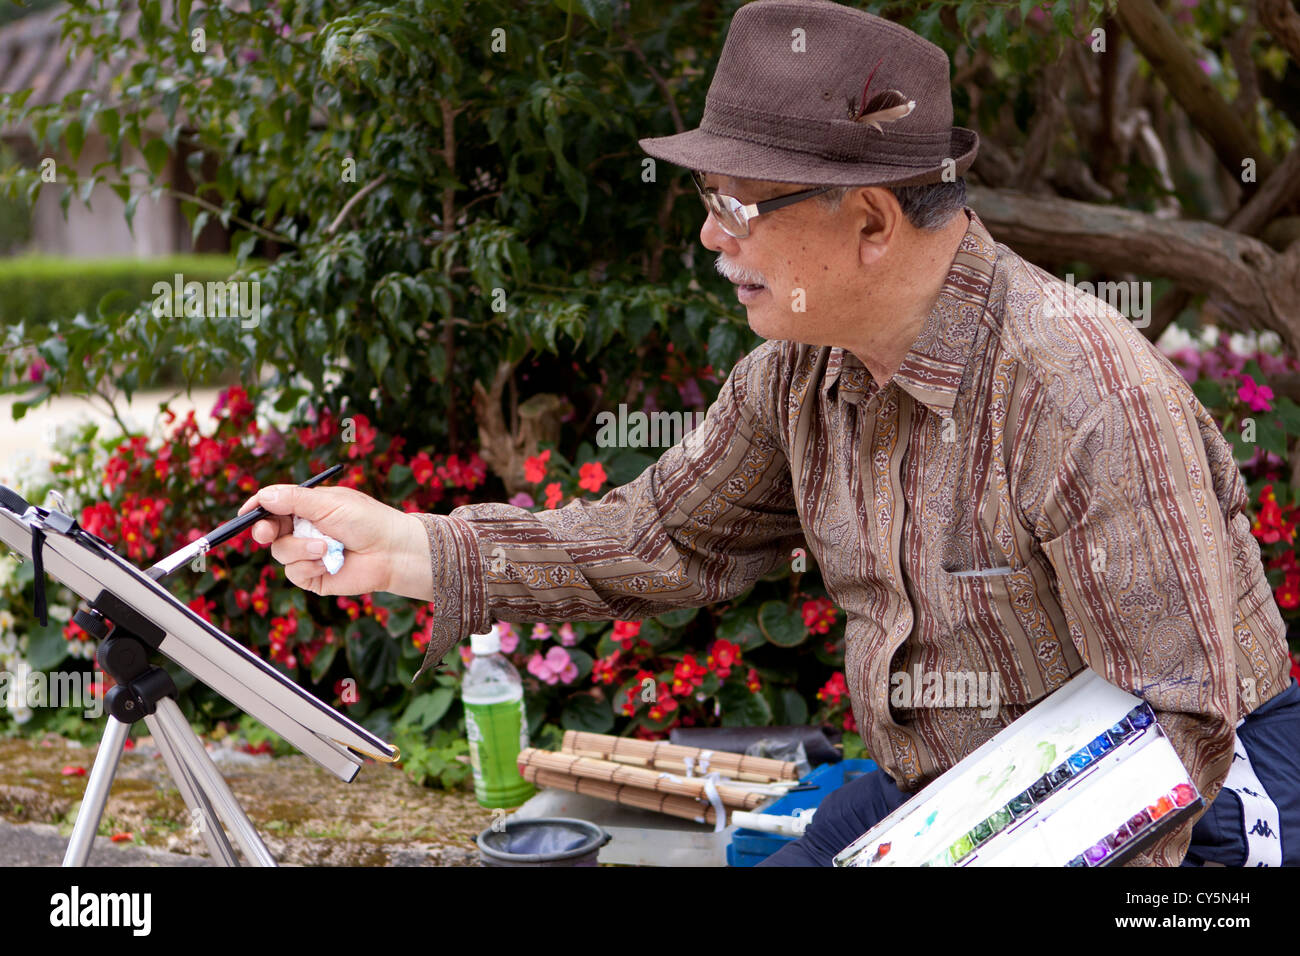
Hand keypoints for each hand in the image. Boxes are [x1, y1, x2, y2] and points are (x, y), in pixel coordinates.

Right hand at [237, 484, 428, 597]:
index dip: (256, 509)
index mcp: (306, 507)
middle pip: (267, 531)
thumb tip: (262, 496)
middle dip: (264, 530)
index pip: (272, 506)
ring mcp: (306, 554)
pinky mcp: (312, 576)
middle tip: (266, 532)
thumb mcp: (329, 503)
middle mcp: (303, 530)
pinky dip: (311, 566)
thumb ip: (294, 500)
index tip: (246, 511)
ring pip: (280, 553)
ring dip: (302, 549)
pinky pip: (294, 573)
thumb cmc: (367, 521)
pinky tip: (331, 563)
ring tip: (328, 547)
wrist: (391, 551)